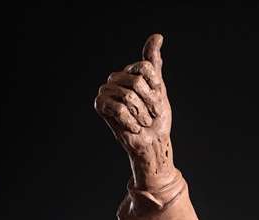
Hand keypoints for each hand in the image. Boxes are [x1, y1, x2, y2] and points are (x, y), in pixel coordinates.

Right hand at [95, 34, 174, 188]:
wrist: (152, 144)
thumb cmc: (156, 119)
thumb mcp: (159, 89)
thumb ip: (154, 64)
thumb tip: (157, 36)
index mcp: (129, 73)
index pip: (145, 68)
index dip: (155, 88)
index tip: (158, 103)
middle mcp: (115, 78)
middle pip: (136, 82)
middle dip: (149, 103)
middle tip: (150, 118)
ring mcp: (106, 90)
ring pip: (128, 95)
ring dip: (141, 115)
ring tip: (143, 124)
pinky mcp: (100, 105)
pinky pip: (118, 108)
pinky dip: (131, 122)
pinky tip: (134, 129)